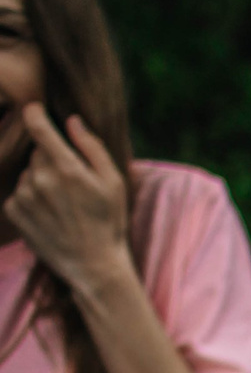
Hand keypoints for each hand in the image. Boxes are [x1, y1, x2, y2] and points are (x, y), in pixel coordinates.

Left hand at [4, 106, 131, 298]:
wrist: (93, 264)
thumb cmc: (109, 221)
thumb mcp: (114, 183)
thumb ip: (92, 147)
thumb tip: (71, 120)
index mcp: (66, 168)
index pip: (38, 127)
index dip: (34, 113)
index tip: (34, 108)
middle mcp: (40, 179)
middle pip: (37, 152)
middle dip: (50, 159)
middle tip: (71, 182)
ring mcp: (24, 195)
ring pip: (27, 172)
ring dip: (40, 179)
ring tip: (61, 203)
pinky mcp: (13, 211)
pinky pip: (18, 192)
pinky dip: (30, 197)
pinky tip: (49, 213)